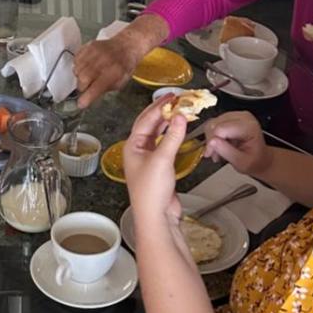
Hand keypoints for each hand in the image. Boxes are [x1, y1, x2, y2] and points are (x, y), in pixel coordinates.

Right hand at [74, 36, 137, 108]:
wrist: (126, 45)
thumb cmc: (124, 66)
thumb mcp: (120, 82)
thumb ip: (105, 90)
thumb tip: (90, 97)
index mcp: (114, 72)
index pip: (96, 87)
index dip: (87, 98)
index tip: (81, 104)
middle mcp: (103, 61)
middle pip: (83, 79)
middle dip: (82, 87)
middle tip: (87, 88)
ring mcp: (94, 52)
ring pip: (77, 70)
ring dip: (80, 77)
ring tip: (88, 76)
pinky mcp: (88, 46)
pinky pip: (76, 60)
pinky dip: (78, 66)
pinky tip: (86, 67)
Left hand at [122, 98, 185, 226]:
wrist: (157, 216)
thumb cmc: (151, 192)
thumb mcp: (162, 159)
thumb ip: (173, 136)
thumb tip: (180, 116)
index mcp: (132, 146)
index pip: (145, 120)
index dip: (159, 106)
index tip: (172, 96)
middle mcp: (138, 151)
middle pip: (150, 125)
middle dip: (163, 112)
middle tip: (176, 99)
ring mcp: (149, 159)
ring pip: (158, 134)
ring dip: (169, 123)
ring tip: (181, 111)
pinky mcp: (160, 167)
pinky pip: (166, 145)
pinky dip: (174, 136)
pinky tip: (180, 130)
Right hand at [203, 110, 270, 176]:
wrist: (260, 158)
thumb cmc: (254, 161)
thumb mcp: (241, 162)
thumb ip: (226, 151)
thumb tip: (211, 142)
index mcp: (249, 127)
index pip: (221, 129)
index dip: (212, 142)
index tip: (210, 154)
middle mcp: (243, 117)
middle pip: (215, 124)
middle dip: (211, 141)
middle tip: (214, 155)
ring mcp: (236, 115)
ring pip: (212, 123)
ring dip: (211, 139)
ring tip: (217, 152)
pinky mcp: (230, 117)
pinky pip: (214, 124)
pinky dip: (213, 136)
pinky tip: (219, 145)